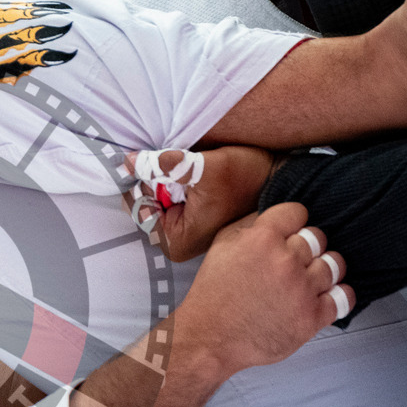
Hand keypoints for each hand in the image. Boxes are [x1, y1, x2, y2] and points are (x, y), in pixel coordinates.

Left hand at [123, 146, 273, 261]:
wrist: (278, 180)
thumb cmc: (247, 177)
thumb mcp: (205, 168)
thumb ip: (165, 166)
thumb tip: (128, 163)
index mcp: (175, 242)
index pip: (137, 208)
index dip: (146, 183)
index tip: (165, 169)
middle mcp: (176, 244)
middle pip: (144, 204)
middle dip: (157, 183)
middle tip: (185, 172)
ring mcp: (183, 234)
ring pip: (155, 198)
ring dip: (167, 181)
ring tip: (195, 175)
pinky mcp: (190, 221)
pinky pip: (168, 198)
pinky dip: (175, 184)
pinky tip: (197, 179)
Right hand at [174, 202, 354, 377]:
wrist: (210, 338)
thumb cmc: (213, 295)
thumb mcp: (220, 247)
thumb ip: (249, 226)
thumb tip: (274, 216)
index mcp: (262, 239)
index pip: (297, 212)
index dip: (292, 222)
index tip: (288, 233)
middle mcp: (286, 260)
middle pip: (318, 237)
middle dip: (306, 247)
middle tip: (291, 261)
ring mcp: (302, 289)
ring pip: (334, 264)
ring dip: (321, 270)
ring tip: (305, 280)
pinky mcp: (312, 316)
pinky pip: (344, 296)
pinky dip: (337, 295)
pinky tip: (322, 295)